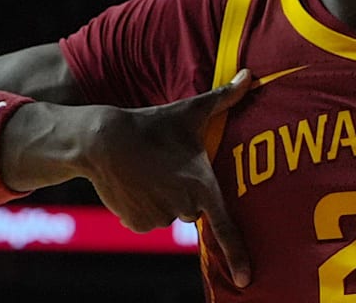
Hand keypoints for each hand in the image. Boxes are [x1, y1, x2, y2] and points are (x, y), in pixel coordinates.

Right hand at [83, 69, 252, 286]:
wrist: (102, 140)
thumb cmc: (154, 124)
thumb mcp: (191, 111)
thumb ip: (226, 97)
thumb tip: (252, 75)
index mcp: (201, 184)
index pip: (225, 226)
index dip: (238, 254)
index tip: (248, 280)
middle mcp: (182, 206)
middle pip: (195, 209)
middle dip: (186, 192)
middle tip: (170, 167)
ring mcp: (158, 218)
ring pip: (171, 214)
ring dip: (165, 198)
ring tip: (151, 172)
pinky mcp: (136, 224)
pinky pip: (149, 220)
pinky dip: (145, 206)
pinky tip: (137, 184)